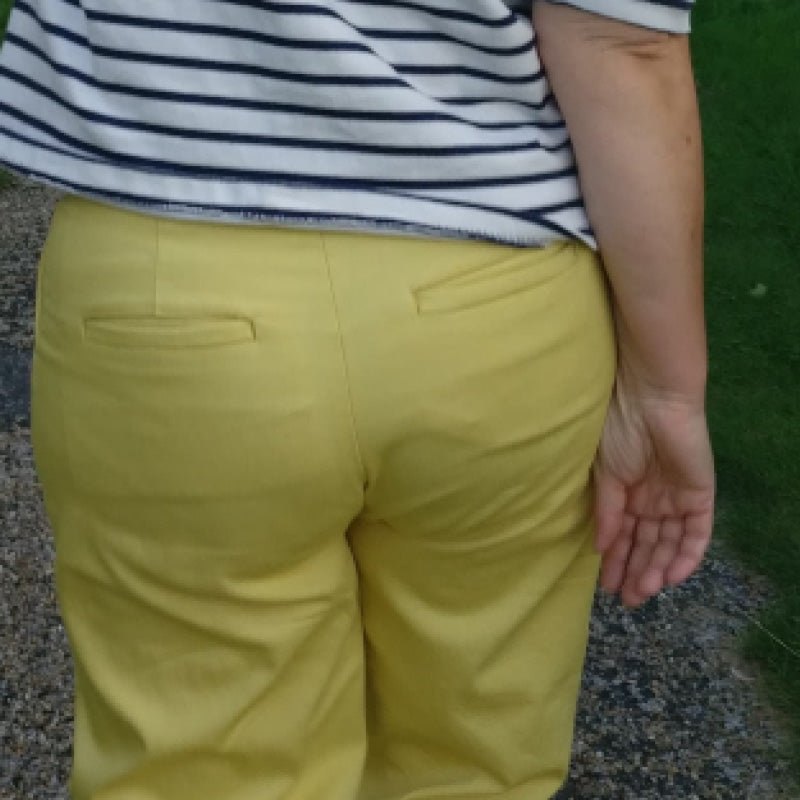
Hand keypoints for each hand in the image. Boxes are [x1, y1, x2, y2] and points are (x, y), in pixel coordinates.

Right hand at [593, 369, 714, 607]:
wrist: (650, 400)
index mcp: (628, 493)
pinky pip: (697, 533)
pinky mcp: (700, 496)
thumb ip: (607, 513)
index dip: (615, 561)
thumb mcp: (605, 476)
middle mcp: (653, 500)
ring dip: (658, 569)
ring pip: (670, 543)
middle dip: (637, 572)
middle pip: (647, 545)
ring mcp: (677, 499)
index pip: (624, 536)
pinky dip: (687, 555)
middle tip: (628, 600)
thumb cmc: (619, 431)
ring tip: (645, 592)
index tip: (606, 587)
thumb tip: (599, 548)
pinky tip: (672, 576)